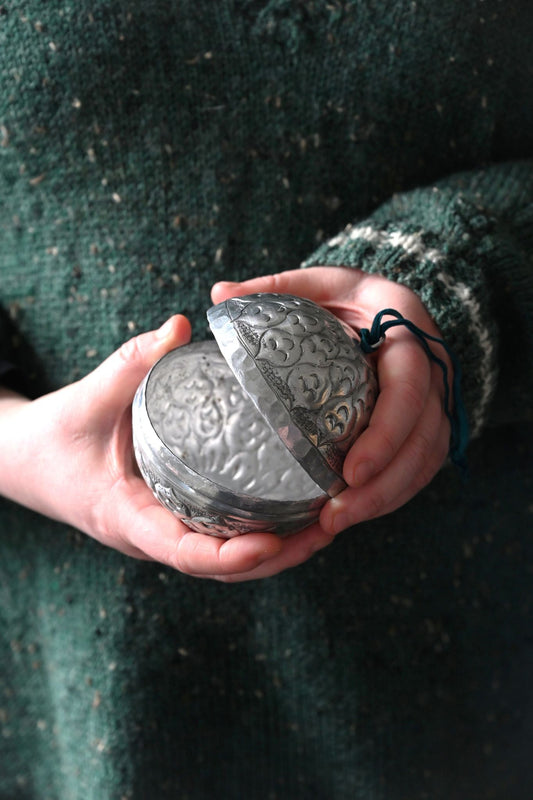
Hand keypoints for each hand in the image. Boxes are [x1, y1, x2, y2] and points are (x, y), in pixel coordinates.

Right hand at [1, 316, 328, 580]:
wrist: (29, 459)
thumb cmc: (54, 436)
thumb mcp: (86, 399)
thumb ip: (129, 363)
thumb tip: (179, 325)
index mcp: (128, 518)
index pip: (183, 551)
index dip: (229, 556)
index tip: (272, 542)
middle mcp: (153, 534)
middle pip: (223, 565)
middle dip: (278, 554)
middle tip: (331, 524)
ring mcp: (168, 529)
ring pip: (230, 556)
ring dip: (282, 547)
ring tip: (332, 519)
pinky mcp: (178, 515)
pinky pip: (225, 533)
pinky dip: (265, 528)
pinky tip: (301, 504)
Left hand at [211, 267, 451, 536]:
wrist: (391, 307)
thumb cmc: (347, 296)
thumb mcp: (316, 283)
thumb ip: (272, 288)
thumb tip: (218, 296)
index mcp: (406, 325)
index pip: (409, 385)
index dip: (386, 432)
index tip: (351, 472)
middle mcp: (433, 366)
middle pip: (425, 437)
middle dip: (385, 484)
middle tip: (336, 515)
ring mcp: (435, 399)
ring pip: (426, 460)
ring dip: (387, 498)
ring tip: (336, 523)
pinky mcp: (430, 424)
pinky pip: (420, 467)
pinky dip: (391, 494)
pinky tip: (351, 513)